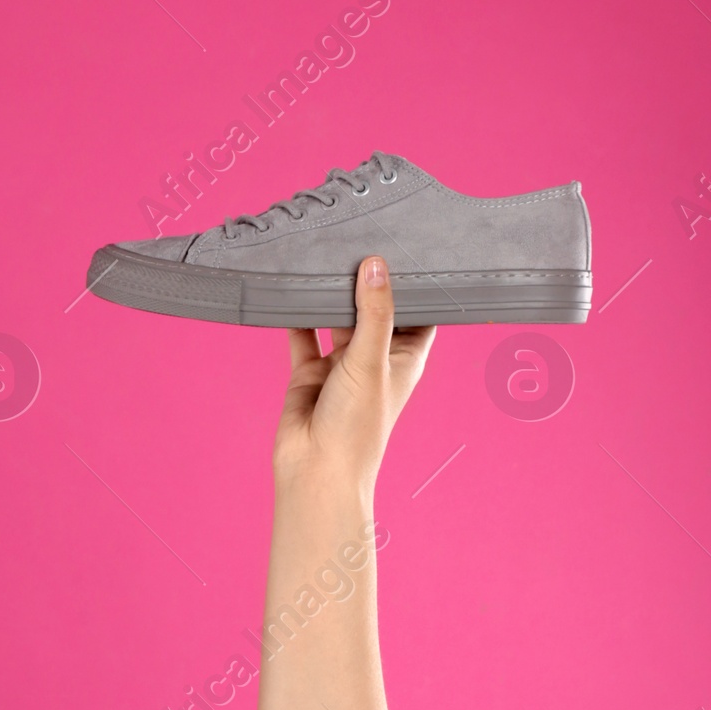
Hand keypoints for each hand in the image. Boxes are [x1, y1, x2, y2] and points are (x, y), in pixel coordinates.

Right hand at [273, 257, 436, 504]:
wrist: (315, 471)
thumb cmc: (357, 428)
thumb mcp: (370, 361)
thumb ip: (373, 312)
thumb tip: (375, 264)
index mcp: (405, 359)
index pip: (418, 313)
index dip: (416, 285)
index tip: (409, 248)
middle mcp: (375, 360)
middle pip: (375, 311)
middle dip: (367, 283)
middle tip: (361, 238)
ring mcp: (342, 366)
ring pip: (338, 320)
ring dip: (332, 296)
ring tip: (327, 255)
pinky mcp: (310, 372)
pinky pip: (303, 335)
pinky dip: (298, 315)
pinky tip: (292, 288)